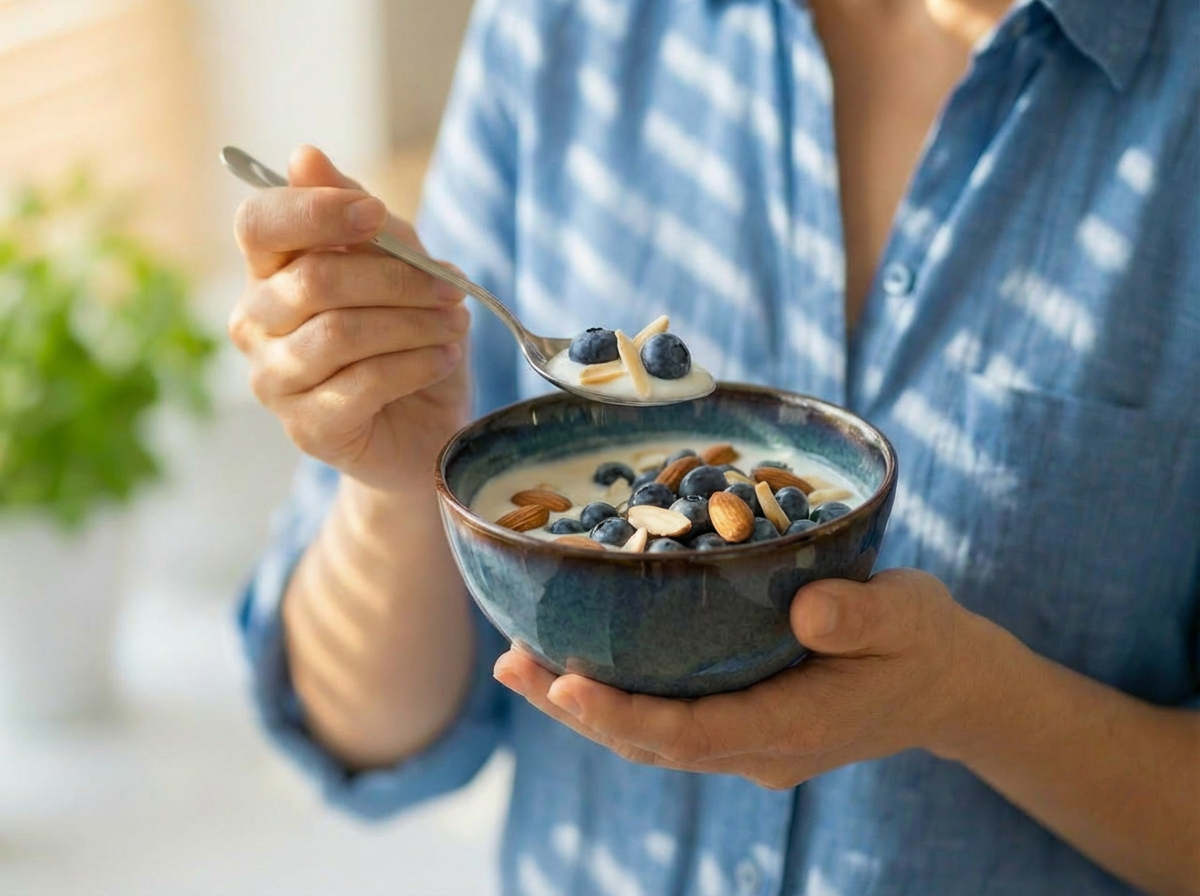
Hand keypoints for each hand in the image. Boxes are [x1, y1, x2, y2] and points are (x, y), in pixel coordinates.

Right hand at [228, 145, 471, 491]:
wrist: (426, 428)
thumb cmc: (408, 338)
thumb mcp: (400, 266)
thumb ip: (359, 215)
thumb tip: (304, 156)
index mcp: (269, 272)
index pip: (259, 224)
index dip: (316, 211)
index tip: (377, 215)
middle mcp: (256, 324)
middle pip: (314, 280)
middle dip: (398, 279)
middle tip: (452, 288)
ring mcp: (274, 380)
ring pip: (340, 333)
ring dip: (413, 324)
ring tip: (454, 326)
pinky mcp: (307, 428)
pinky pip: (362, 383)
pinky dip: (415, 365)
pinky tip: (443, 360)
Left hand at [493, 568, 984, 788]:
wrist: (945, 684)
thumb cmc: (923, 642)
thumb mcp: (908, 616)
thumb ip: (862, 614)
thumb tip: (807, 609)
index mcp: (795, 726)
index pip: (694, 734)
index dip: (625, 714)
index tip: (567, 683)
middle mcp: (759, 748)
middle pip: (652, 743)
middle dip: (577, 711)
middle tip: (511, 665)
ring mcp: (747, 743)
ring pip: (650, 738)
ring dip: (583, 707)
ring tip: (519, 665)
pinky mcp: (741, 722)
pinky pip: (666, 721)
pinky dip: (615, 698)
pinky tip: (576, 664)